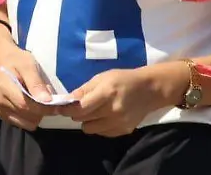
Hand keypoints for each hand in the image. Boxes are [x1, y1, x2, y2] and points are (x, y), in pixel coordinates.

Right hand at [0, 34, 57, 130]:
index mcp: (4, 87)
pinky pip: (23, 124)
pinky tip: (32, 106)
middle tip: (49, 100)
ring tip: (39, 102)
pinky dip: (31, 118)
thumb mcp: (29, 66)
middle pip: (28, 116)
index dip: (44, 108)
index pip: (26, 105)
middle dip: (43, 111)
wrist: (2, 63)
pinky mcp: (3, 115)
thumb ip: (36, 83)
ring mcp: (0, 110)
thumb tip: (46, 100)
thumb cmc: (17, 62)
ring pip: (27, 123)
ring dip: (37, 115)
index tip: (58, 105)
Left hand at [63, 66, 183, 136]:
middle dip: (76, 114)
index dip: (67, 109)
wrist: (150, 90)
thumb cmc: (122, 80)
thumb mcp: (101, 78)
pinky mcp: (124, 130)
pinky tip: (103, 117)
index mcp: (106, 94)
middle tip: (78, 107)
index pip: (80, 108)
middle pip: (83, 119)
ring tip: (92, 112)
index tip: (60, 108)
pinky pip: (102, 133)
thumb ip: (84, 90)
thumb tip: (68, 99)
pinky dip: (98, 126)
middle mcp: (113, 111)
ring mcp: (120, 122)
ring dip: (87, 121)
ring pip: (90, 129)